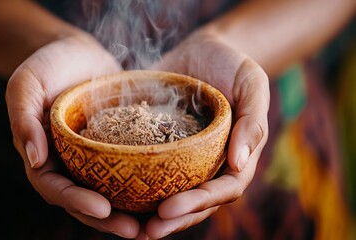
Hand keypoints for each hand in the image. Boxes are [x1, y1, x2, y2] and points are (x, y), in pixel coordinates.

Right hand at [6, 32, 139, 238]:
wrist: (77, 52)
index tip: (103, 208)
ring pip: (108, 192)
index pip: (55, 188)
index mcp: (42, 156)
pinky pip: (128, 171)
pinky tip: (164, 194)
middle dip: (107, 219)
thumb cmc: (47, 64)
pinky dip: (142, 186)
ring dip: (128, 212)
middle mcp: (68, 163)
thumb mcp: (27, 83)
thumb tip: (35, 160)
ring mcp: (92, 158)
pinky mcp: (115, 148)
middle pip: (84, 201)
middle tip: (135, 231)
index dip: (76, 202)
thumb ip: (23, 119)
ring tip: (153, 225)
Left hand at [140, 29, 269, 238]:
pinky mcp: (159, 145)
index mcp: (234, 157)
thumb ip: (252, 122)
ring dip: (150, 213)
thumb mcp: (251, 84)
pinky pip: (147, 168)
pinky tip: (110, 192)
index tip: (168, 209)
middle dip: (172, 219)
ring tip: (124, 226)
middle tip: (145, 231)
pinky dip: (133, 183)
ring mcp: (183, 157)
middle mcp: (208, 163)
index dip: (198, 203)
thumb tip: (239, 163)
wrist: (201, 51)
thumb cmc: (232, 65)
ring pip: (170, 192)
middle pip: (194, 201)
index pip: (222, 190)